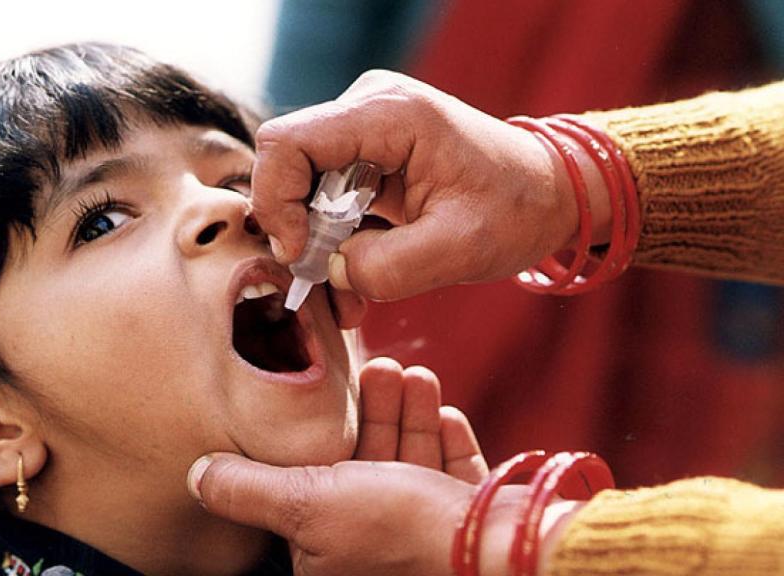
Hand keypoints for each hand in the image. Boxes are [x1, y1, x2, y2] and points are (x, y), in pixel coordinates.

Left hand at [187, 358, 490, 574]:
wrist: (495, 546)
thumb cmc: (397, 529)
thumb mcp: (304, 504)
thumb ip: (247, 488)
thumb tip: (196, 474)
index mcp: (328, 545)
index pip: (314, 482)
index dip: (322, 433)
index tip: (332, 387)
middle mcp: (373, 541)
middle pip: (367, 464)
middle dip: (374, 410)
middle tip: (380, 366)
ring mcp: (423, 532)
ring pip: (409, 463)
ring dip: (408, 414)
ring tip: (409, 372)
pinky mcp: (465, 519)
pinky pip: (450, 475)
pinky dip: (446, 440)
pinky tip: (443, 408)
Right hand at [251, 70, 609, 300]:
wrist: (550, 192)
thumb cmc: (517, 209)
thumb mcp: (460, 249)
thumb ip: (387, 268)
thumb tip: (330, 271)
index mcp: (390, 114)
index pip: (288, 142)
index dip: (277, 201)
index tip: (300, 255)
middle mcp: (367, 108)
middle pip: (288, 165)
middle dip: (296, 230)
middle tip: (323, 282)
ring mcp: (363, 128)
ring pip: (301, 186)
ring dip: (315, 243)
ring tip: (346, 294)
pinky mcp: (365, 154)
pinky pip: (324, 197)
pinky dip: (332, 240)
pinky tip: (354, 275)